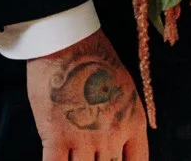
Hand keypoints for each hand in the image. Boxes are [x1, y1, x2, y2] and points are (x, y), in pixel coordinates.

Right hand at [26, 33, 146, 160]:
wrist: (69, 42)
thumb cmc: (95, 59)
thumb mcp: (125, 90)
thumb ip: (124, 121)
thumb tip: (119, 145)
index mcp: (133, 123)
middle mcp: (113, 135)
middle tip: (90, 156)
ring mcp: (85, 139)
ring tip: (74, 157)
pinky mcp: (56, 138)